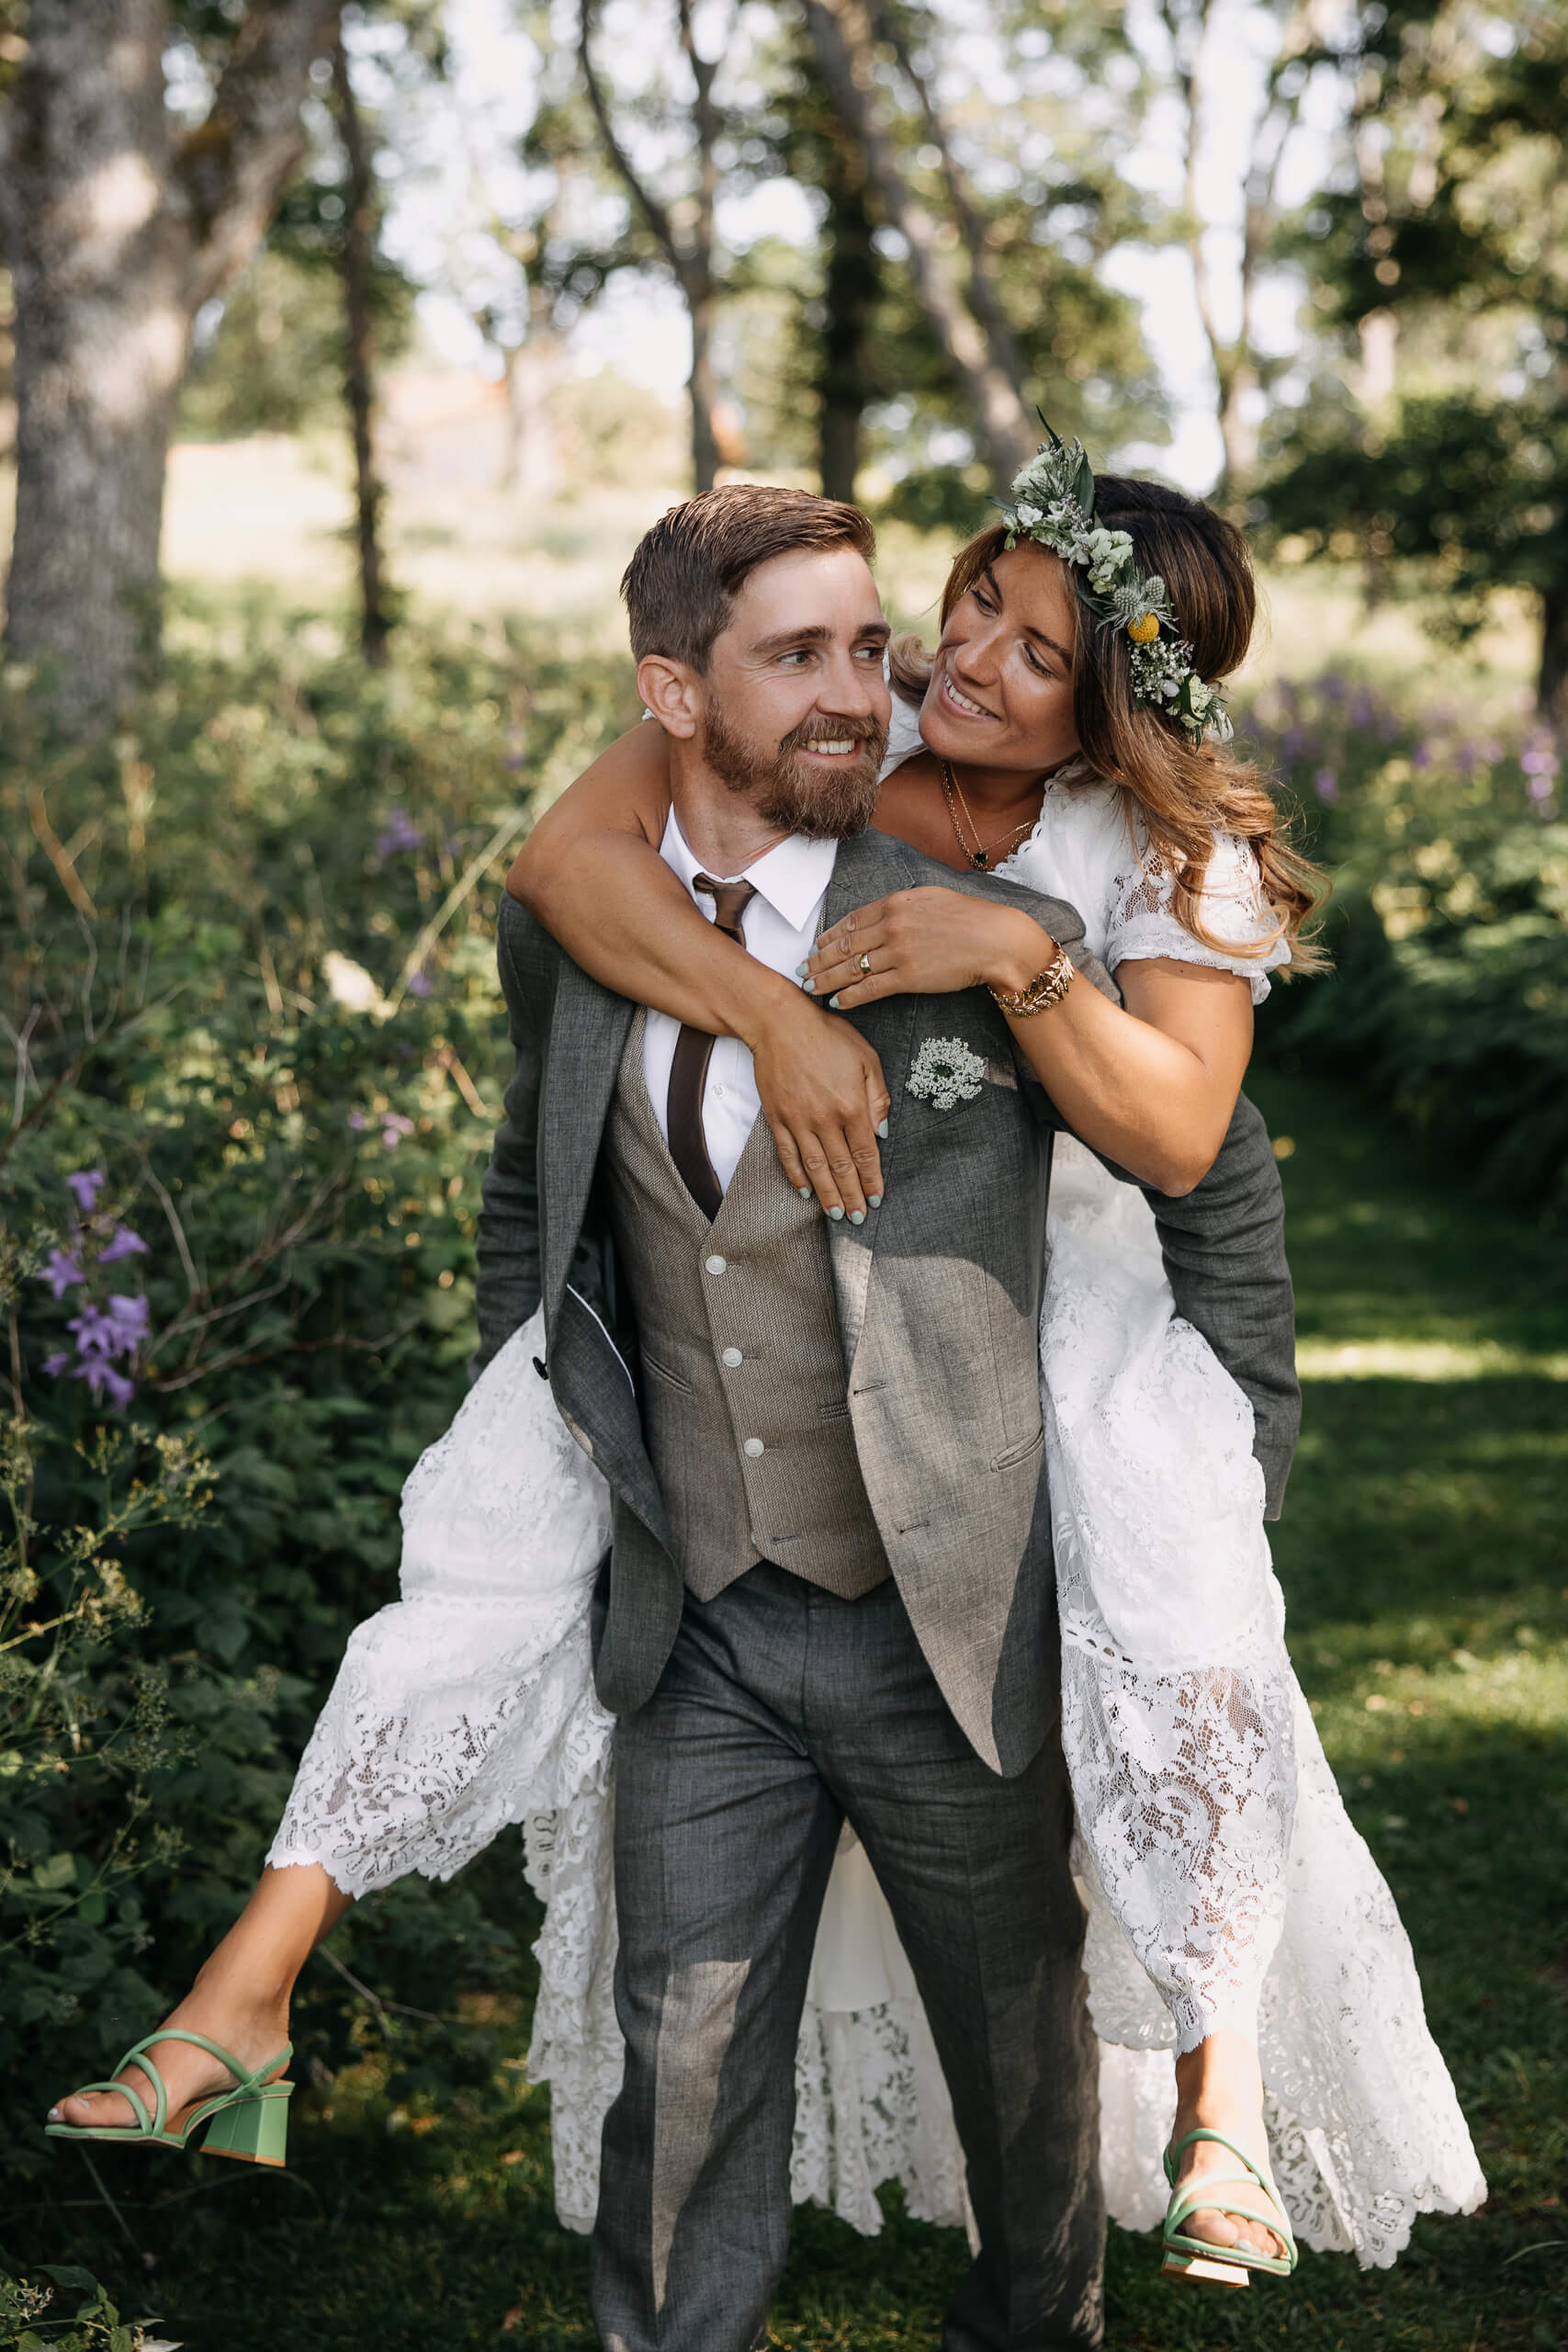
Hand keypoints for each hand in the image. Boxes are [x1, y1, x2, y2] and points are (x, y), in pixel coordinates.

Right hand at [748, 989, 890, 1223]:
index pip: (865, 1153)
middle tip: (858, 1217)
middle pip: (842, 1167)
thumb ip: (877, 1097)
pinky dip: (797, 1176)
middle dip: (852, 1195)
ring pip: (815, 1168)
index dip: (872, 1179)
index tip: (876, 1198)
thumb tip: (880, 1132)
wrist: (779, 1023)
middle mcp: (825, 1119)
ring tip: (836, 1213)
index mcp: (851, 1105)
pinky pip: (788, 1155)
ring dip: (827, 1194)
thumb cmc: (827, 1035)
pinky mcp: (777, 1118)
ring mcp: (798, 1121)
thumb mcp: (866, 1059)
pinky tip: (805, 1191)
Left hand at [806, 889, 1054, 1010]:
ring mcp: (897, 952)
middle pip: (844, 945)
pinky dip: (849, 996)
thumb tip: (884, 913)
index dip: (829, 936)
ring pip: (850, 967)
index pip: (851, 921)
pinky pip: (869, 988)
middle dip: (819, 959)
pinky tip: (837, 1002)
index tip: (816, 945)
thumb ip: (904, 905)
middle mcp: (891, 925)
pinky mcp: (907, 977)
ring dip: (827, 979)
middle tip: (802, 970)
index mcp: (895, 903)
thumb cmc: (970, 919)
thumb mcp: (932, 897)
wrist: (995, 940)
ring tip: (811, 987)